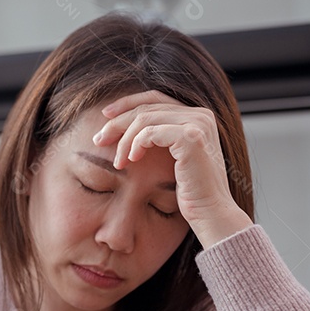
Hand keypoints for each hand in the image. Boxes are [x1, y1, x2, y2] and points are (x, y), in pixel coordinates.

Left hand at [93, 90, 251, 247]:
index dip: (127, 104)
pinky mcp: (190, 137)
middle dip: (118, 122)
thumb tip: (125, 124)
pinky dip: (135, 145)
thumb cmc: (190, 191)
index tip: (105, 117)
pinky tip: (130, 160)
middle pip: (147, 107)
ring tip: (117, 160)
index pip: (155, 98)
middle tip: (98, 140)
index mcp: (197, 115)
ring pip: (144, 119)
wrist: (210, 212)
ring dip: (124, 140)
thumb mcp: (173, 158)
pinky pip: (150, 133)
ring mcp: (197, 123)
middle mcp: (200, 114)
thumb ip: (160, 136)